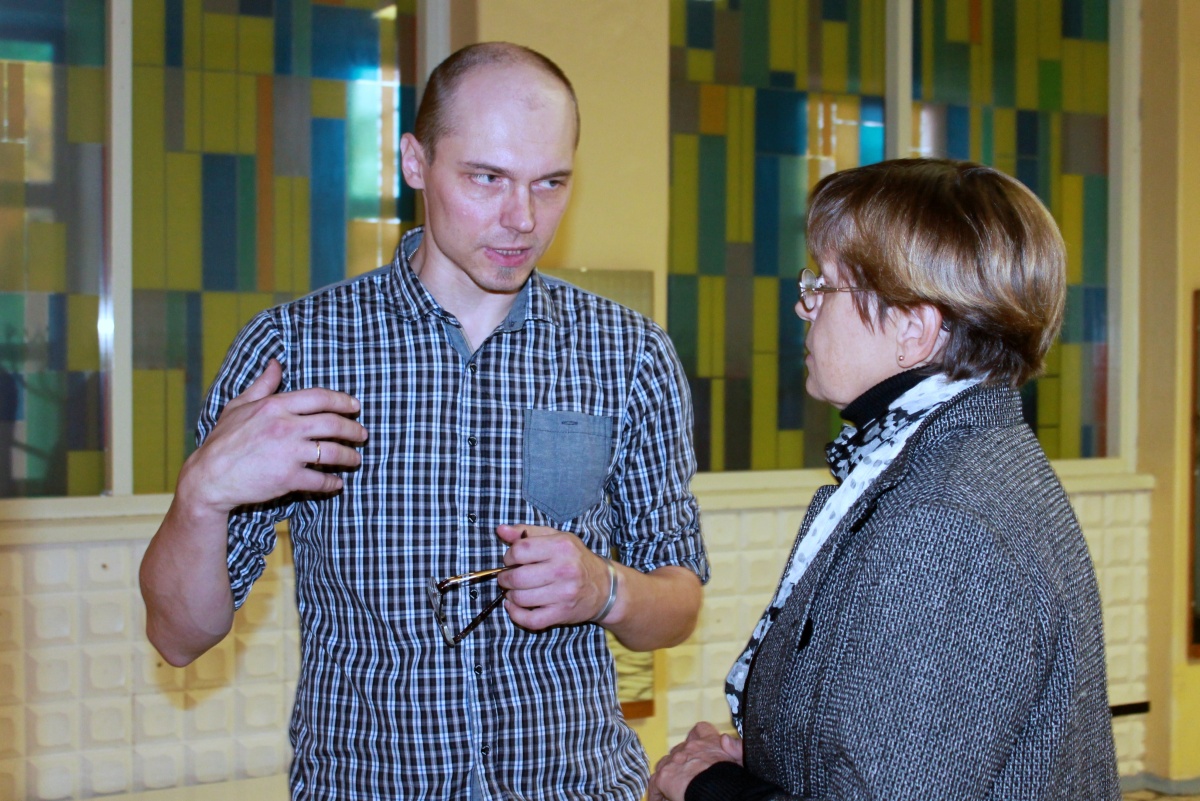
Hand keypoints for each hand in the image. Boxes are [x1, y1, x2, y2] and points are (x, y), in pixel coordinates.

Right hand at [178, 359, 367, 514]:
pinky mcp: (287, 478)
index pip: (320, 397)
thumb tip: (276, 363)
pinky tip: (337, 483)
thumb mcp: (238, 406)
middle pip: (333, 424)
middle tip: (362, 435)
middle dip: (354, 430)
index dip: (343, 401)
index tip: (356, 407)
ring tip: (355, 459)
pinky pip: (320, 480)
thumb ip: (262, 385)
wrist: (209, 478)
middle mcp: (285, 426)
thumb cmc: (222, 441)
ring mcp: (288, 452)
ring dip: (350, 457)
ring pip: (333, 452)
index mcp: (275, 406)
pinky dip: (332, 483)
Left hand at [494, 523, 614, 629]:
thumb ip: (527, 532)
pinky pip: (530, 619)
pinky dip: (516, 615)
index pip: (520, 550)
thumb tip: (501, 530)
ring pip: (521, 598)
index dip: (508, 556)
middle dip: (505, 578)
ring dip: (510, 596)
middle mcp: (563, 569)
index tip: (512, 560)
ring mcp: (564, 593)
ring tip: (514, 591)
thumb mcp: (556, 538)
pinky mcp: (562, 613)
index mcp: (561, 546)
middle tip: (508, 578)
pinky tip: (515, 607)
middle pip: (517, 577)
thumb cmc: (576, 559)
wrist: (605, 587)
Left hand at [648, 722, 740, 800]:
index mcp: (709, 743)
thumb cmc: (731, 780)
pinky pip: (654, 784)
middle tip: (686, 778)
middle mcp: (689, 748)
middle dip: (681, 762)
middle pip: (679, 751)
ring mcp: (674, 761)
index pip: (701, 730)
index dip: (698, 737)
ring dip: (668, 775)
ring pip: (664, 765)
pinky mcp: (664, 777)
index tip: (697, 744)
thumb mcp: (741, 760)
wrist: (717, 790)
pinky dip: (657, 793)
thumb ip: (736, 747)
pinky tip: (661, 799)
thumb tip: (725, 739)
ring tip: (672, 789)